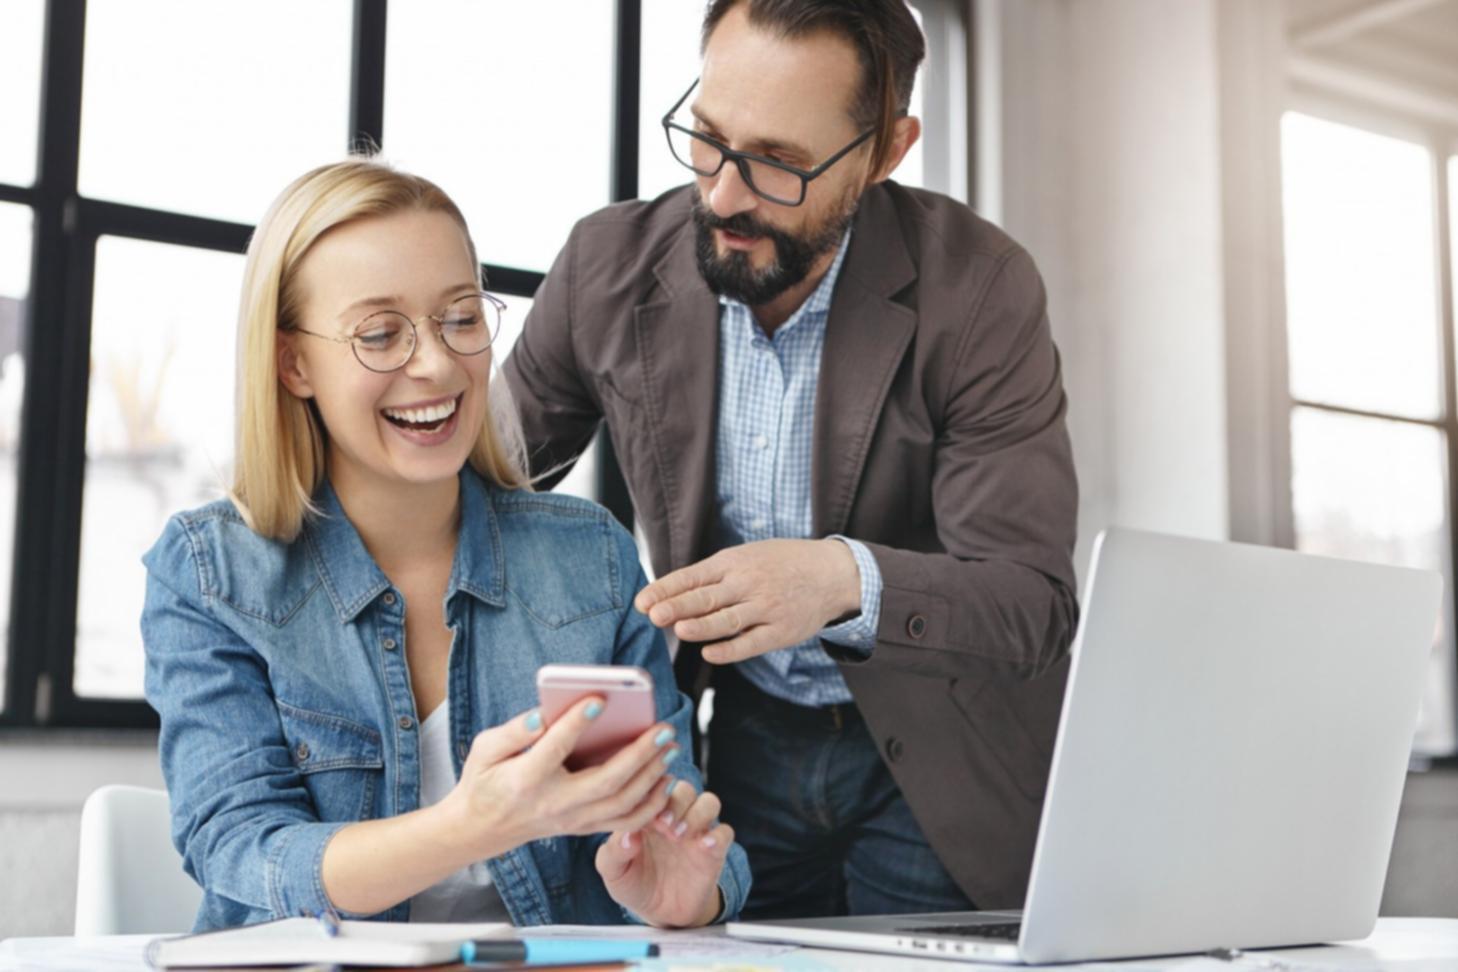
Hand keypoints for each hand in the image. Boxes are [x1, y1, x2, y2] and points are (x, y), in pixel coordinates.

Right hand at [442, 699, 679, 859]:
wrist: (481, 828)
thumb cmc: (485, 779)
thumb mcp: (484, 749)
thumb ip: (513, 731)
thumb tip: (543, 714)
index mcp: (526, 780)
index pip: (554, 749)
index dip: (575, 723)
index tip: (599, 698)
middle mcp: (554, 804)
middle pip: (605, 781)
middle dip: (639, 754)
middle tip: (663, 728)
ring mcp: (573, 820)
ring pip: (622, 804)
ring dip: (652, 776)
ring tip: (671, 747)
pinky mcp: (584, 828)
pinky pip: (625, 822)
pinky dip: (651, 804)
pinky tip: (666, 779)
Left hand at [596, 780, 733, 926]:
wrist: (659, 913)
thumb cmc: (633, 883)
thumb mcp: (614, 872)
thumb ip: (614, 852)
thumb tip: (627, 835)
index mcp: (649, 814)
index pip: (655, 787)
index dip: (651, 795)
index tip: (643, 814)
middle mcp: (675, 817)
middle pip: (684, 789)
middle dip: (675, 802)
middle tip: (663, 825)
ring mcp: (696, 832)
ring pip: (709, 802)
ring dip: (697, 813)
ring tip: (679, 835)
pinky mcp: (714, 851)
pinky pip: (725, 832)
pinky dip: (717, 836)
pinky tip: (703, 847)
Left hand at [633, 539, 860, 663]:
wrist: (831, 572)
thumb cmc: (780, 564)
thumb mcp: (747, 556)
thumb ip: (714, 575)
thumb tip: (672, 595)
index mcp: (733, 562)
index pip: (692, 576)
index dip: (665, 589)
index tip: (642, 602)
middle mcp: (748, 583)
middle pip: (706, 597)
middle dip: (678, 606)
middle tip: (653, 615)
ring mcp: (766, 607)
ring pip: (727, 620)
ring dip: (701, 626)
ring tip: (679, 630)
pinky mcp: (781, 631)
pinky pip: (752, 642)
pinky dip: (730, 649)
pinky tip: (710, 652)